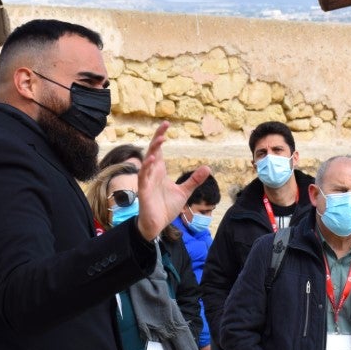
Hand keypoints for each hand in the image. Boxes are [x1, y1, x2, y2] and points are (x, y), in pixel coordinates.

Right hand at [134, 121, 210, 239]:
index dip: (161, 136)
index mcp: (159, 171)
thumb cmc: (166, 207)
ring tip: (160, 139)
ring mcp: (147, 181)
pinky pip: (144, 176)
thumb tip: (207, 168)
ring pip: (147, 161)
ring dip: (153, 150)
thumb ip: (194, 180)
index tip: (167, 124)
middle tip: (165, 125)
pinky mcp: (143, 190)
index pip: (159, 149)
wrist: (157, 225)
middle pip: (153, 150)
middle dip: (158, 137)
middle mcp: (152, 173)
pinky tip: (152, 159)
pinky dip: (147, 167)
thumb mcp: (184, 192)